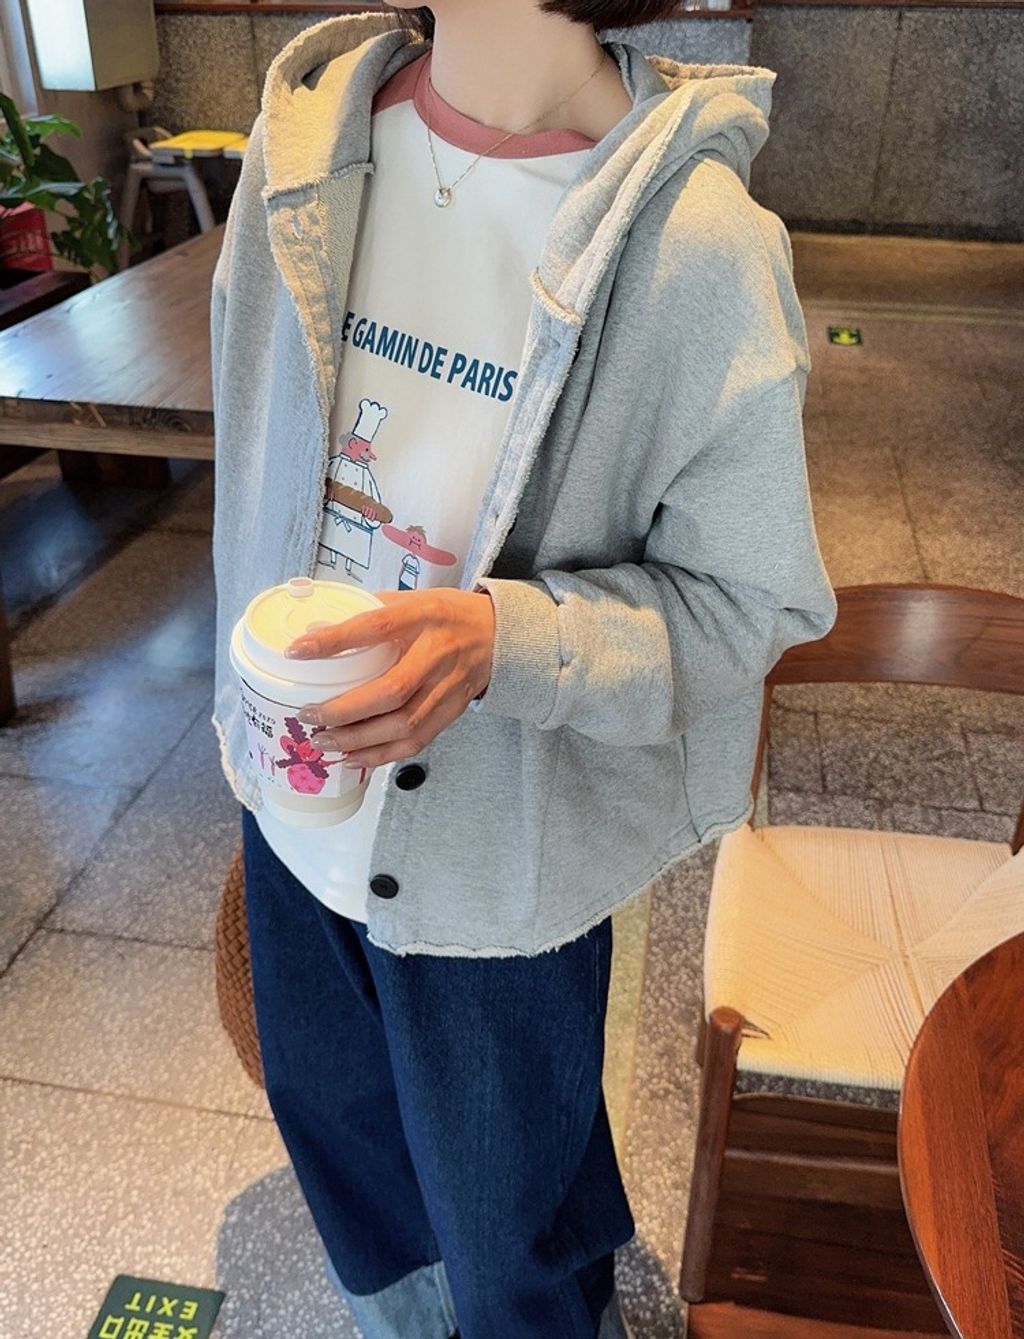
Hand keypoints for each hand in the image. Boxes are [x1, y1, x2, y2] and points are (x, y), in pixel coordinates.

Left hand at [285, 588, 494, 767]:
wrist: (499, 635)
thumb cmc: (448, 614)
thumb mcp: (413, 598)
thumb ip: (373, 610)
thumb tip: (319, 627)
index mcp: (422, 617)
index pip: (375, 627)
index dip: (335, 641)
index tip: (296, 652)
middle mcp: (437, 654)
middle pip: (390, 691)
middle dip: (344, 710)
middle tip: (309, 715)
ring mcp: (447, 687)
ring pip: (403, 725)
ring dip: (358, 739)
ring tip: (324, 741)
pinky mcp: (451, 712)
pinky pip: (415, 742)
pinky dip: (381, 754)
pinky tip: (354, 756)